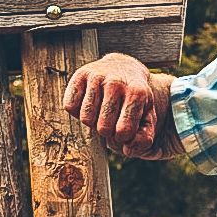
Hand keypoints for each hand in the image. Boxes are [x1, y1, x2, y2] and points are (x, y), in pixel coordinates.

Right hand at [62, 52, 179, 158]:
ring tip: (100, 112)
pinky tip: (89, 104)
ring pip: (85, 118)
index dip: (122, 137)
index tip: (124, 129)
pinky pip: (69, 106)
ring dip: (92, 122)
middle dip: (107, 131)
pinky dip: (77, 111)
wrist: (123, 68)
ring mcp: (96, 77)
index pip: (123, 132)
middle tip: (111, 121)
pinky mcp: (79, 75)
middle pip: (102, 128)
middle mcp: (116, 83)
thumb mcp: (147, 118)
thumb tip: (127, 149)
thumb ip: (144, 139)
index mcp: (137, 93)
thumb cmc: (135, 100)